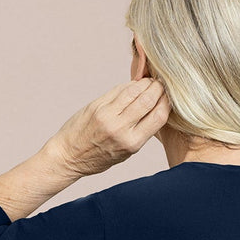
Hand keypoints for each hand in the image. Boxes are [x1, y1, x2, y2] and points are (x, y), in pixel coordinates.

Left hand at [46, 78, 171, 177]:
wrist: (69, 156)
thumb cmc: (98, 157)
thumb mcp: (125, 152)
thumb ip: (140, 132)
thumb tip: (156, 107)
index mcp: (132, 144)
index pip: (159, 116)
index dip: (167, 101)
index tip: (169, 95)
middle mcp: (121, 129)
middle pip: (148, 100)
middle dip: (157, 88)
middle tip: (160, 84)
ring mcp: (108, 115)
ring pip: (134, 91)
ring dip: (144, 83)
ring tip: (148, 82)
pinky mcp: (97, 105)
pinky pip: (118, 90)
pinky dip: (129, 86)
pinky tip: (133, 86)